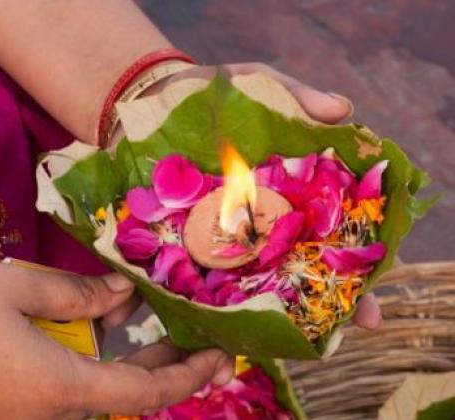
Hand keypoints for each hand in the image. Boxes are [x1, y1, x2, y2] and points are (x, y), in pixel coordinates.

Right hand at [0, 263, 233, 418]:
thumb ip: (81, 294)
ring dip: (125, 365)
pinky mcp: (2, 417)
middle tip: (193, 336)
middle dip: (162, 367)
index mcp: (58, 389)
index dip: (187, 376)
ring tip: (148, 328)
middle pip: (123, 397)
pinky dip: (90, 370)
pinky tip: (94, 338)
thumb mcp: (20, 290)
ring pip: (93, 396)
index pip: (144, 393)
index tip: (219, 358)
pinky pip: (63, 397)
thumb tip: (124, 295)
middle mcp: (46, 418)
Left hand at [143, 62, 380, 328]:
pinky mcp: (167, 246)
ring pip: (232, 296)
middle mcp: (249, 232)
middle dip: (303, 316)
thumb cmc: (208, 96)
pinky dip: (179, 309)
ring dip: (240, 328)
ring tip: (244, 357)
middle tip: (318, 342)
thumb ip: (295, 97)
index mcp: (281, 203)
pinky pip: (176, 284)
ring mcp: (208, 244)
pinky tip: (188, 335)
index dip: (350, 280)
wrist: (145, 105)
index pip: (325, 247)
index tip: (367, 311)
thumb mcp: (255, 86)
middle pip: (284, 283)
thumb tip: (342, 110)